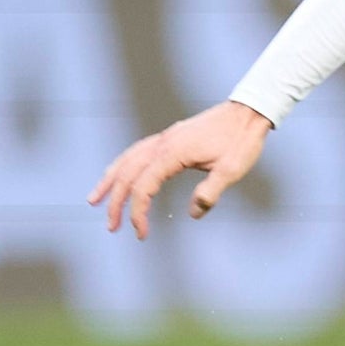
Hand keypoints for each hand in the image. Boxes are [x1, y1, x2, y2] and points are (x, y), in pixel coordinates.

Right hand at [88, 100, 271, 239]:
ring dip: (110, 180)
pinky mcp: (170, 136)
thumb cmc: (241, 140)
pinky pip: (137, 151)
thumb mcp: (232, 169)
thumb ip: (211, 192)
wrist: (249, 112)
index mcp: (173, 153)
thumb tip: (193, 213)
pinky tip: (121, 173)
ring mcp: (165, 137)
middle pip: (127, 173)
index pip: (143, 187)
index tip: (141, 233)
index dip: (137, 213)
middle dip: (116, 202)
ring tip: (95, 199)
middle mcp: (163, 143)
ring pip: (127, 159)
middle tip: (111, 227)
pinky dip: (123, 165)